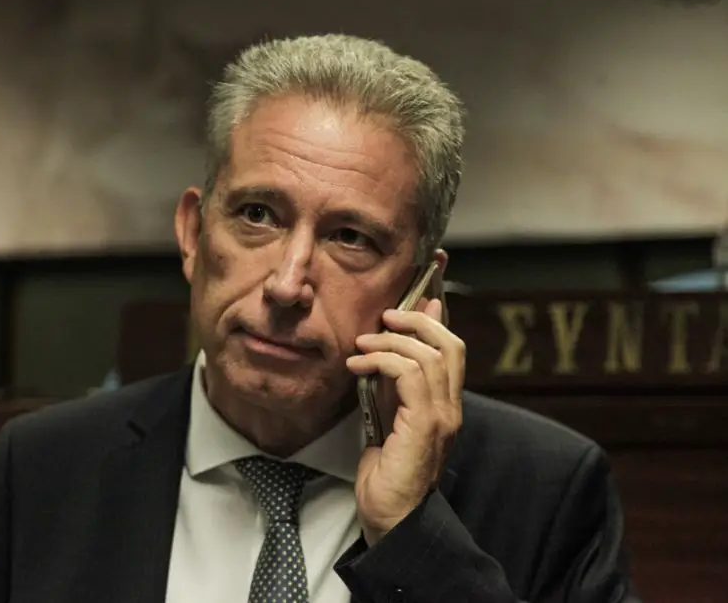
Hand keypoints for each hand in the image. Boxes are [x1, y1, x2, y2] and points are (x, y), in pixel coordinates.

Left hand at [345, 298, 464, 544]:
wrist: (391, 518)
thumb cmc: (385, 472)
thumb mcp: (386, 416)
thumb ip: (392, 383)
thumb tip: (387, 344)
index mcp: (444, 403)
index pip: (451, 347)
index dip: (437, 315)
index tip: (419, 290)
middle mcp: (451, 407)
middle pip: (449, 343)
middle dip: (417, 319)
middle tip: (386, 315)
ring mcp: (442, 417)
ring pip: (430, 355)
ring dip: (391, 340)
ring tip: (362, 344)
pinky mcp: (425, 426)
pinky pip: (411, 375)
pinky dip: (382, 361)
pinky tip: (358, 364)